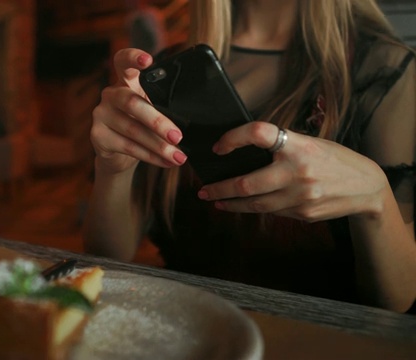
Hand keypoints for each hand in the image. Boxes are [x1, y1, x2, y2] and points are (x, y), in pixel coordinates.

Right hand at [90, 48, 187, 174]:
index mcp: (125, 82)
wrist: (119, 154)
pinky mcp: (97, 136)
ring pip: (132, 130)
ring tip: (179, 156)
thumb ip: (162, 107)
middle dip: (158, 122)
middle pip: (132, 103)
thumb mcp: (151, 111)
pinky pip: (128, 147)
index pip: (123, 62)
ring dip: (159, 146)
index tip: (148, 60)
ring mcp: (100, 115)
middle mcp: (110, 95)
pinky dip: (151, 157)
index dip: (133, 57)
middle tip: (178, 136)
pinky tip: (166, 162)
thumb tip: (187, 122)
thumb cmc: (141, 125)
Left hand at [197, 122, 388, 220]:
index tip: (218, 147)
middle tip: (204, 190)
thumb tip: (243, 154)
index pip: (259, 133)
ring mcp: (300, 196)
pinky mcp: (303, 213)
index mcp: (299, 145)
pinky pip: (272, 212)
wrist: (366, 187)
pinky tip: (244, 206)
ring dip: (231, 203)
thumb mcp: (310, 143)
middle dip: (220, 189)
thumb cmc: (333, 160)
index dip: (234, 138)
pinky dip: (255, 208)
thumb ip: (281, 148)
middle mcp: (298, 171)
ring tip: (216, 201)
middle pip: (247, 183)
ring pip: (255, 204)